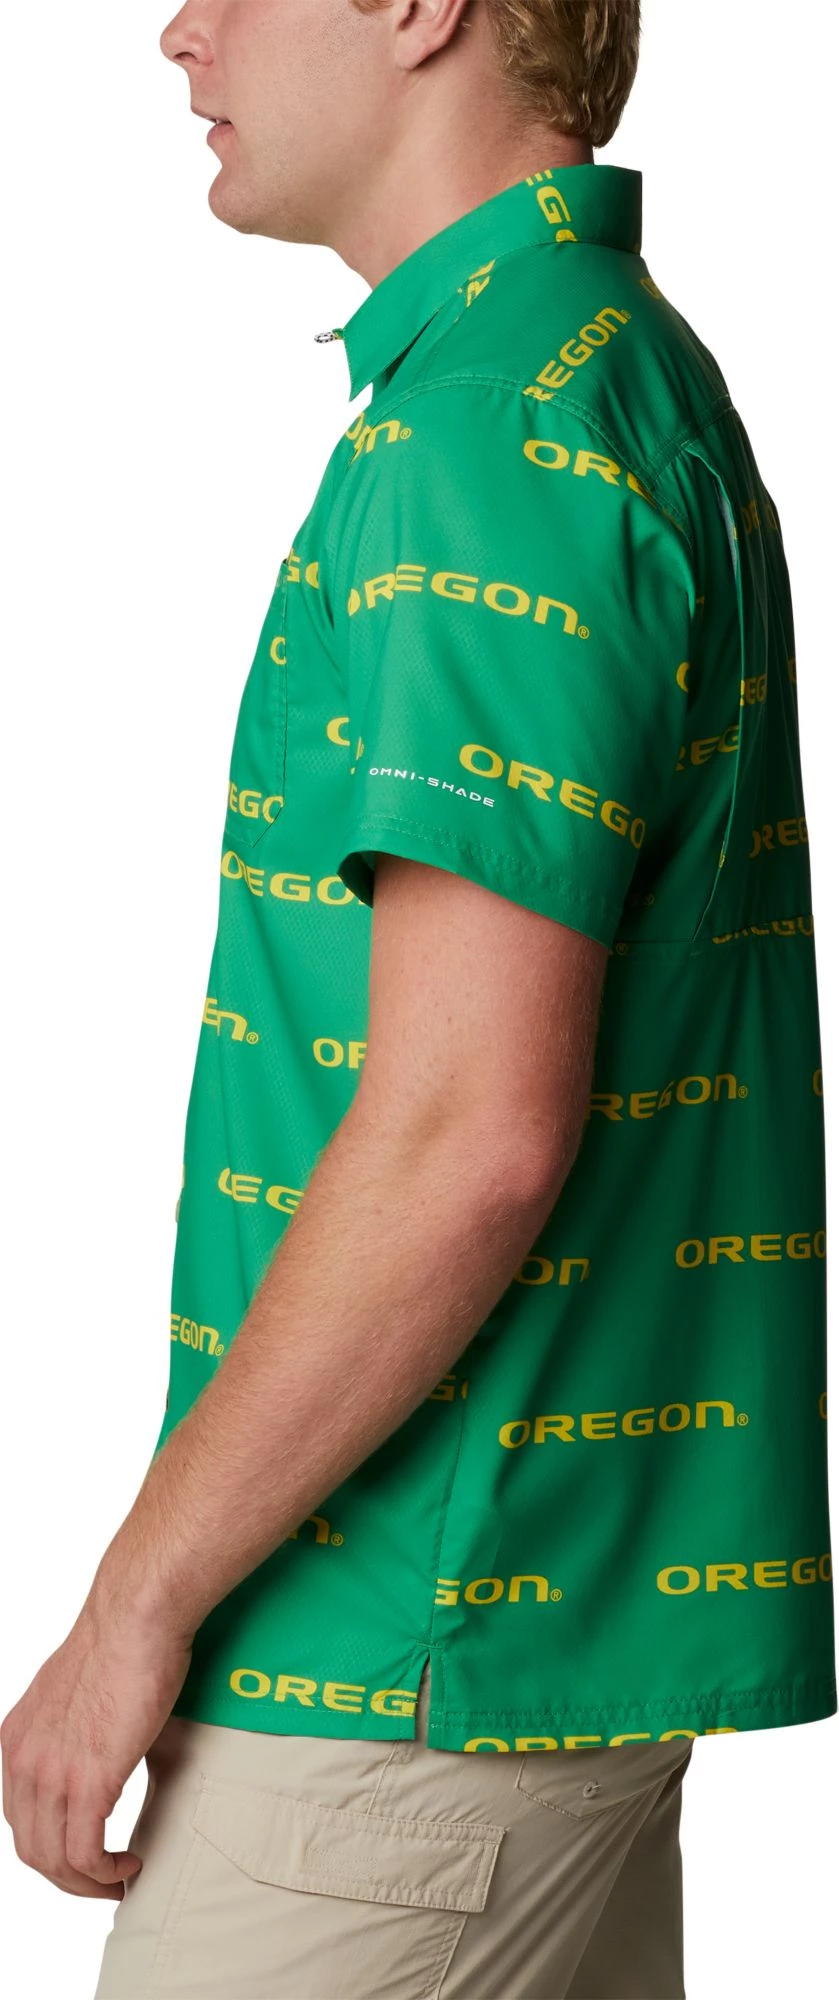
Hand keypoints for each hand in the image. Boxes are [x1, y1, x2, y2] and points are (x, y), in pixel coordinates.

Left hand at [1, 1598, 192, 1898]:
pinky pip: (85, 1854)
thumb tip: (101, 1752)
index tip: (82, 1851)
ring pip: (56, 1860)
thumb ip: (71, 1730)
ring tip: (118, 1876)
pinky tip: (128, 1863)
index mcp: (15, 1740)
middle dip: (68, 1876)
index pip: (20, 1817)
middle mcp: (23, 1760)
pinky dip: (106, 1871)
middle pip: (32, 1848)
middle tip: (103, 1877)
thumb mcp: (73, 1695)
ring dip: (88, 1882)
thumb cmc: (119, 1640)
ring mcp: (53, 1773)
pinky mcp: (90, 1781)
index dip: (51, 1845)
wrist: (135, 1617)